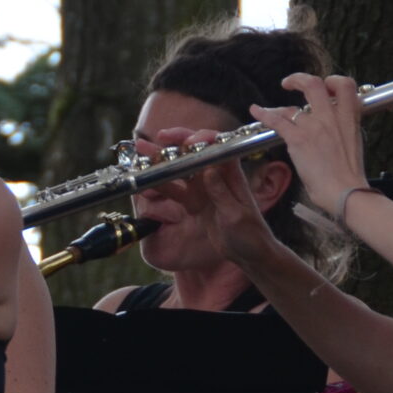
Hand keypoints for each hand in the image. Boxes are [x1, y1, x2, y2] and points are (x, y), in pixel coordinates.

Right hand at [137, 128, 282, 269]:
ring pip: (180, 169)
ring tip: (141, 151)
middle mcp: (216, 176)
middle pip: (194, 153)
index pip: (217, 147)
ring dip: (162, 160)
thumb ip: (222, 193)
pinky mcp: (195, 202)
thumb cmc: (251, 235)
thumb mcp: (237, 216)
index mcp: (231, 175)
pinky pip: (175, 190)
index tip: (186, 141)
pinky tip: (145, 180)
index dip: (202, 138)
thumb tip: (209, 170)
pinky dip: (160, 184)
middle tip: (158, 137)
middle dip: (176, 143)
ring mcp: (204, 188)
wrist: (250, 255)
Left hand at [247, 74, 370, 219]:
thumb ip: (344, 128)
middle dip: (300, 79)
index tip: (325, 86)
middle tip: (292, 83)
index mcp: (349, 118)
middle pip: (315, 84)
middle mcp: (331, 117)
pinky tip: (255, 110)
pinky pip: (277, 121)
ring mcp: (314, 127)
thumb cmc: (351, 175)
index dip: (333, 81)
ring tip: (270, 109)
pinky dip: (263, 114)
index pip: (345, 86)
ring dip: (278, 107)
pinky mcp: (298, 139)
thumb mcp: (354, 143)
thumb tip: (334, 125)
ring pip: (291, 106)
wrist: (346, 191)